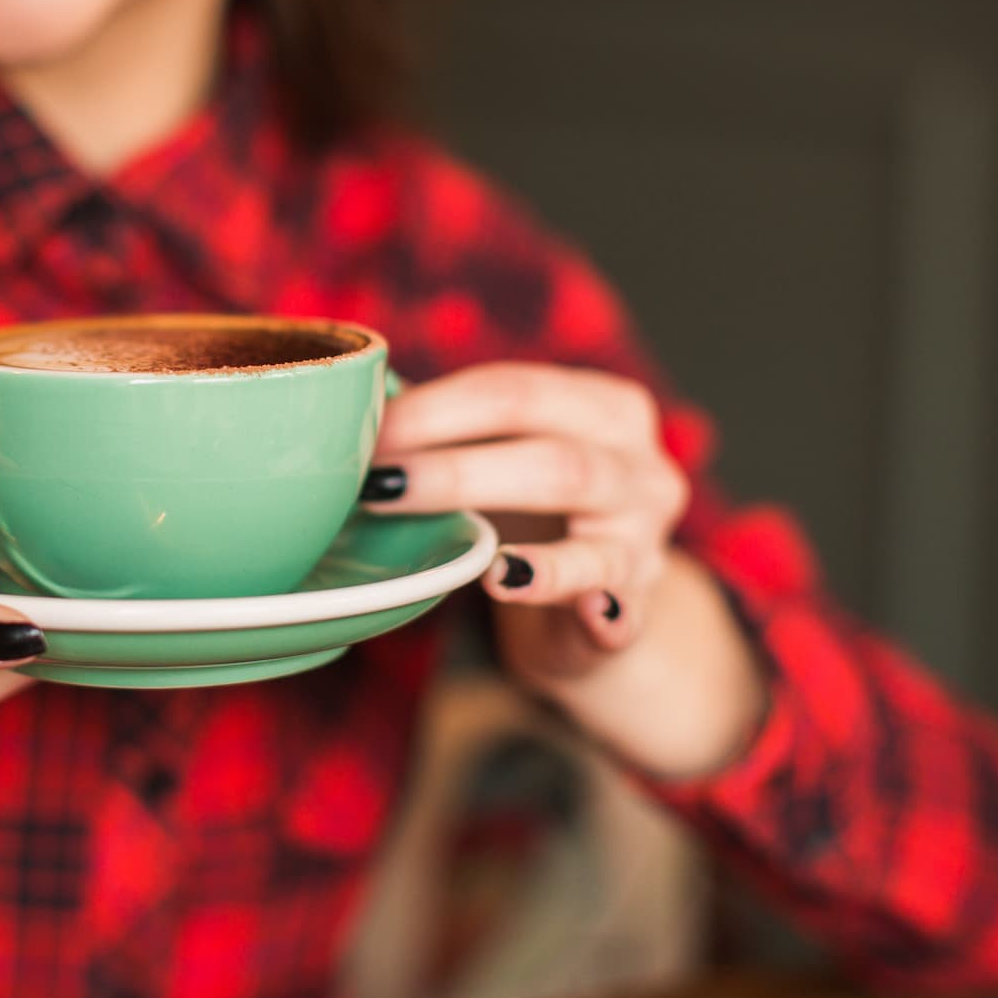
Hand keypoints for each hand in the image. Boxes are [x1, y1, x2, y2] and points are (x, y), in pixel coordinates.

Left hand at [364, 363, 764, 777]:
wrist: (594, 602)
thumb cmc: (533, 511)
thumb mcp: (505, 456)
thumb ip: (451, 431)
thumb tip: (352, 408)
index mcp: (604, 408)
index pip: (515, 391)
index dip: (435, 408)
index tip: (364, 429)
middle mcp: (640, 466)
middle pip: (553, 455)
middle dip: (457, 467)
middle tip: (379, 483)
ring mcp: (644, 539)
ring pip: (586, 526)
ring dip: (516, 540)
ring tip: (468, 556)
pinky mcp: (633, 606)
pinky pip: (610, 606)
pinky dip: (573, 601)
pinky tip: (519, 589)